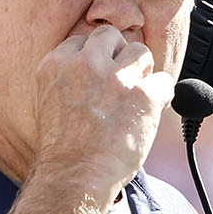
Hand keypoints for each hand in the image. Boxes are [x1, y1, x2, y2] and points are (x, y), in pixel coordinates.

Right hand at [29, 25, 174, 199]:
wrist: (74, 177)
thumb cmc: (61, 149)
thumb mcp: (48, 101)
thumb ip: (68, 76)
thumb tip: (96, 66)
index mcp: (56, 64)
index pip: (83, 40)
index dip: (95, 58)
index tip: (99, 75)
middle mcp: (85, 64)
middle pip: (111, 36)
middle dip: (117, 56)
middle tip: (117, 83)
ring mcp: (116, 77)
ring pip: (140, 52)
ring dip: (141, 73)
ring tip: (132, 99)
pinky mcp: (143, 94)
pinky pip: (164, 81)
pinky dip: (161, 96)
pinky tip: (149, 112)